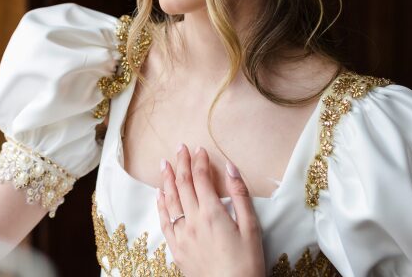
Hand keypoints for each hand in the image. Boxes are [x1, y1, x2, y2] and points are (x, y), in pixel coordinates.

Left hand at [157, 145, 264, 276]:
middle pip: (183, 184)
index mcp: (212, 213)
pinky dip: (161, 204)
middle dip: (181, 163)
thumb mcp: (251, 227)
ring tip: (164, 163)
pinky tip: (160, 194)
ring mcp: (182, 234)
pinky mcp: (176, 248)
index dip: (199, 161)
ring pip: (170, 200)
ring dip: (167, 179)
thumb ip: (240, 194)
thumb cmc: (247, 262)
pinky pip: (164, 221)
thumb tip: (230, 167)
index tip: (199, 149)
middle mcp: (193, 220)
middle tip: (179, 147)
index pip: (201, 178)